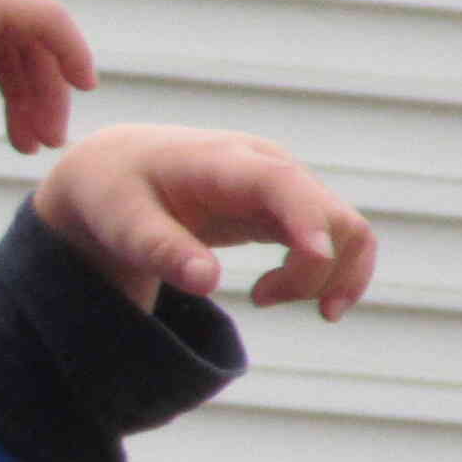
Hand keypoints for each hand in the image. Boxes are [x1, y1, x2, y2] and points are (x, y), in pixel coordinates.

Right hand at [0, 0, 95, 155]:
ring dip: (44, 86)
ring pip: (27, 32)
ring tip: (48, 136)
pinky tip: (82, 85)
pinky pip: (44, 20)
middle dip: (27, 91)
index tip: (10, 137)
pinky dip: (68, 50)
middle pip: (6, 35)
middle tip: (39, 142)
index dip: (3, 84)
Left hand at [34, 125, 375, 318]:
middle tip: (260, 300)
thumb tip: (206, 283)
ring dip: (327, 278)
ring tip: (262, 298)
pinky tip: (276, 294)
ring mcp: (284, 187)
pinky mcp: (286, 208)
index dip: (308, 218)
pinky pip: (334, 241)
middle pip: (331, 215)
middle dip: (315, 271)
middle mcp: (269, 166)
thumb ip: (161, 250)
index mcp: (223, 161)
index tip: (317, 259)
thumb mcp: (120, 222)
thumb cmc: (114, 191)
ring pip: (346, 231)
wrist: (117, 168)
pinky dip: (327, 274)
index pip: (282, 183)